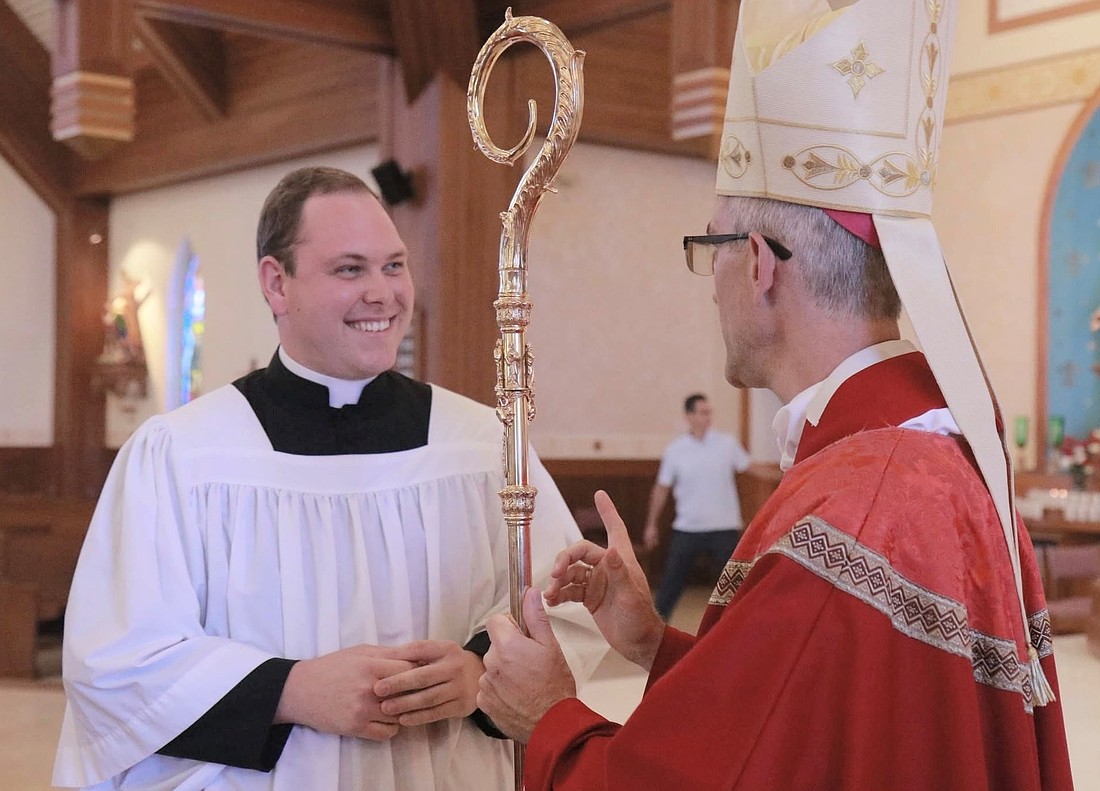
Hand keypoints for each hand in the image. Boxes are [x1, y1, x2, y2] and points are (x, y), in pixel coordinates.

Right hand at [275, 645, 415, 739]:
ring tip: (396, 706)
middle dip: (413, 692)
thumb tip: (417, 654)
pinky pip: (388, 733)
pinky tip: (385, 719)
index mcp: (370, 666)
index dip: (416, 671)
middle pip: (408, 693)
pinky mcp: (355, 728)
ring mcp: (362, 710)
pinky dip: (390, 727)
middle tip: (412, 692)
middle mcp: (368, 689)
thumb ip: (388, 653)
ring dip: (402, 712)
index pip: (410, 670)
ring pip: (401, 715)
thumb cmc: (332, 666)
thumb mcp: (359, 652)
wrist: (300, 690)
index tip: (415, 674)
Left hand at [373, 640, 482, 726]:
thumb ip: (415, 652)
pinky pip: (437, 713)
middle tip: (378, 690)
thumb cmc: (450, 662)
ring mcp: (460, 688)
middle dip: (399, 684)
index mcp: (447, 649)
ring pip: (429, 698)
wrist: (481, 675)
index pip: (420, 651)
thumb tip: (386, 655)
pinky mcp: (462, 706)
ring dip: (406, 703)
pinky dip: (419, 717)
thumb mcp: (438, 651)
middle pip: (423, 677)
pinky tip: (403, 720)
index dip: (399, 660)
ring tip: (386, 708)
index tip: (380, 671)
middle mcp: (455, 667)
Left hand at [478, 587, 576, 742]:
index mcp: (507, 645)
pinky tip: (516, 696)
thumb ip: (536, 617)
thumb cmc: (555, 686)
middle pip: (494, 645)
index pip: (495, 621)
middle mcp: (491, 662)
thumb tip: (529, 593)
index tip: (522, 637)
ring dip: (503, 670)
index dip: (509, 626)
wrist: (552, 725)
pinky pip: (488, 688)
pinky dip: (499, 690)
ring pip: (491, 667)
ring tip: (524, 683)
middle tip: (529, 663)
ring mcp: (485, 684)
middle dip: (508, 649)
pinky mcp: (484, 703)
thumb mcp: (551, 646)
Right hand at [544, 490, 664, 669]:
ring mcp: (597, 583)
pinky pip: (569, 590)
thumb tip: (612, 552)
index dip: (607, 512)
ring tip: (549, 594)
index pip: (615, 530)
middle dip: (564, 560)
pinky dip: (559, 593)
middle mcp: (607, 568)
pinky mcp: (589, 598)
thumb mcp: (631, 597)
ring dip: (558, 581)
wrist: (638, 644)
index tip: (600, 495)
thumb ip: (620, 575)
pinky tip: (552, 601)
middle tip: (554, 574)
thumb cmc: (640, 619)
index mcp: (621, 562)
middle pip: (580, 553)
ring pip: (571, 573)